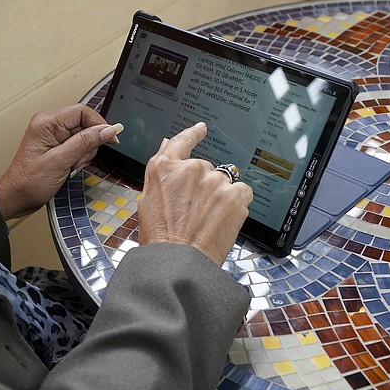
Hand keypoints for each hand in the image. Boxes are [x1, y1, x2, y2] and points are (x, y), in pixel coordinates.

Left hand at [0, 104, 121, 219]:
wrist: (17, 198)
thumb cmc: (29, 182)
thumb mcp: (60, 161)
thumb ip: (85, 143)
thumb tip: (108, 130)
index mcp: (46, 122)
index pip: (82, 111)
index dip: (99, 124)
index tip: (111, 139)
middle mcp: (49, 125)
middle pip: (85, 124)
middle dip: (88, 145)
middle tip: (77, 162)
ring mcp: (53, 135)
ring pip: (84, 137)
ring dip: (83, 155)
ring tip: (70, 168)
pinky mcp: (57, 146)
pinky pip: (78, 146)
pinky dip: (79, 158)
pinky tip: (70, 169)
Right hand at [138, 122, 253, 265]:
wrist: (178, 260)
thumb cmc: (160, 237)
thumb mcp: (147, 200)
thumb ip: (160, 170)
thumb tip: (168, 145)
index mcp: (164, 168)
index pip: (181, 141)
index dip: (192, 134)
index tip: (201, 129)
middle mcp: (189, 169)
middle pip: (204, 168)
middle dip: (203, 185)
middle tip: (195, 210)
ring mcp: (214, 180)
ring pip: (224, 180)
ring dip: (220, 195)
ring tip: (208, 219)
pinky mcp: (234, 194)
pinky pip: (242, 191)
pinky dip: (236, 203)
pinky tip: (223, 218)